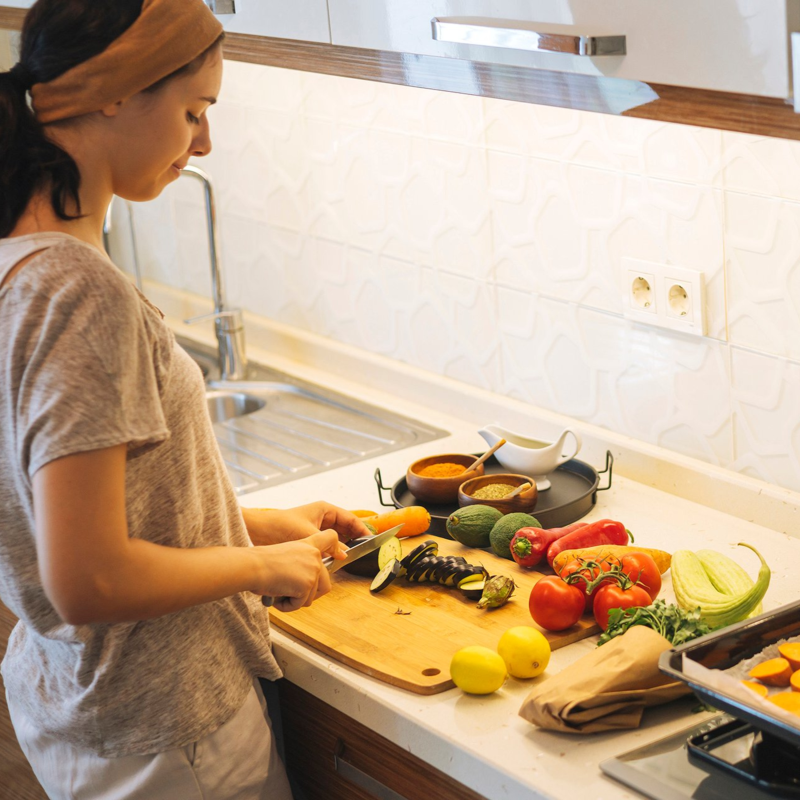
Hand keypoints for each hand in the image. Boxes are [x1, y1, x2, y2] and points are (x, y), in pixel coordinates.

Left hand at [242, 502, 371, 546]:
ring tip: (353, 557)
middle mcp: (322, 517)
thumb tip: (345, 556)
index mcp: (324, 509)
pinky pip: (327, 545)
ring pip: (337, 537)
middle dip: (355, 538)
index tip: (371, 539)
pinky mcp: (309, 538)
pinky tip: (336, 561)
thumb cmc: (280, 526)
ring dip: (344, 546)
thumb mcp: (308, 534)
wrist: (258, 532)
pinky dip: (333, 552)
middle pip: (345, 528)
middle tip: (365, 551)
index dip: (361, 528)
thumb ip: (329, 545)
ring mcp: (316, 528)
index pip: (350, 518)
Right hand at [254, 530, 345, 612]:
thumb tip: (306, 583)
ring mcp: (313, 569)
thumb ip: (300, 562)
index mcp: (308, 544)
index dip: (336, 548)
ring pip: (312, 596)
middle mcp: (314, 555)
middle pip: (325, 583)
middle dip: (308, 594)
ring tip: (279, 592)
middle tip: (289, 593)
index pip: (331, 538)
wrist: (253, 566)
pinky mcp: (308, 584)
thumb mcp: (285, 554)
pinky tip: (278, 598)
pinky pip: (301, 604)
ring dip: (296, 600)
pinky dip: (289, 606)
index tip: (340, 556)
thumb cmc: (260, 562)